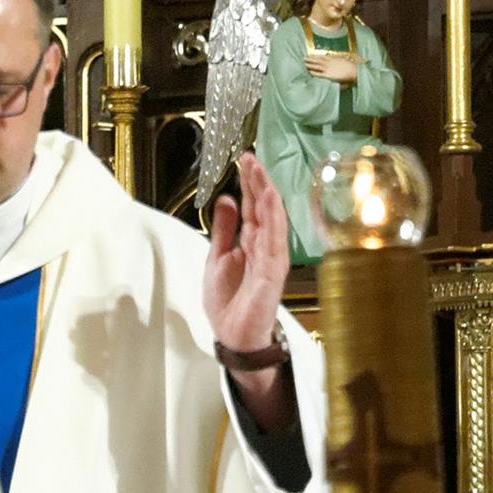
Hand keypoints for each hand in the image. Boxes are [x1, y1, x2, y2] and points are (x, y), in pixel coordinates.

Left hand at [204, 154, 293, 432]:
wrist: (233, 336)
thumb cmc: (228, 302)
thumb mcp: (217, 258)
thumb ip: (223, 230)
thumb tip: (226, 199)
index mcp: (251, 242)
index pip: (253, 206)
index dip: (249, 183)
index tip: (243, 160)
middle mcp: (265, 246)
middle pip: (264, 207)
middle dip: (258, 181)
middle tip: (250, 157)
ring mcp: (271, 258)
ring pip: (272, 219)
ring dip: (267, 193)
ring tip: (259, 170)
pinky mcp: (273, 273)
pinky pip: (275, 241)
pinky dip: (273, 219)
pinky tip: (269, 200)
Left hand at [304, 49, 360, 83]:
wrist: (353, 70)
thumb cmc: (351, 67)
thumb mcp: (345, 61)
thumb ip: (339, 60)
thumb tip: (337, 60)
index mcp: (334, 58)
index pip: (323, 56)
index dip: (316, 55)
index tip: (311, 54)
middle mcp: (330, 62)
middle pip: (318, 59)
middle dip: (311, 58)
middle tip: (304, 57)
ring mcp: (328, 68)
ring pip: (317, 65)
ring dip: (310, 64)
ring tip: (304, 63)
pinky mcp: (328, 75)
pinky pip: (319, 73)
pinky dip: (314, 72)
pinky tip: (309, 71)